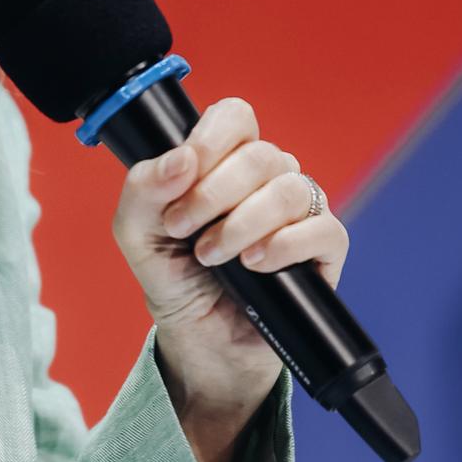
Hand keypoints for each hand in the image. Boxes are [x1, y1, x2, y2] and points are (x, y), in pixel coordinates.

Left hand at [111, 98, 349, 461]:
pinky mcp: (324, 249)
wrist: (200, 344)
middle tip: (184, 230)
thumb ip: (144, 189)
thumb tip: (179, 158)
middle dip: (213, 193)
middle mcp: (265, 179)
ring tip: (213, 256)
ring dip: (243, 223)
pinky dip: (284, 245)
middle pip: (260, 153)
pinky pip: (323, 228)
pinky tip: (255, 265)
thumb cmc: (174, 282)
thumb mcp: (137, 235)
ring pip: (290, 188)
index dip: (210, 138)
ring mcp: (298, 212)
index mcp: (222, 163)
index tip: (182, 174)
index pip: (234, 117)